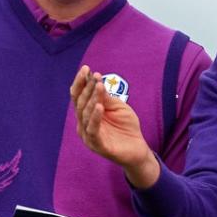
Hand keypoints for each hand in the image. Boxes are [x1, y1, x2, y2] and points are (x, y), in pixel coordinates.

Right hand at [70, 65, 158, 187]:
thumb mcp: (118, 107)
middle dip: (87, 88)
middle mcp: (83, 123)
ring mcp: (88, 135)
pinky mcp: (97, 145)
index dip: (81, 82)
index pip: (78, 96)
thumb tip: (96, 80)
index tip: (86, 68)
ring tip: (99, 86)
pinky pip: (93, 130)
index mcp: (86, 113)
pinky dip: (95, 118)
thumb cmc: (126, 126)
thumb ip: (106, 97)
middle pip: (80, 103)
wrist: (137, 148)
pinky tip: (99, 107)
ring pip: (85, 115)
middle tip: (95, 76)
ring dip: (92, 99)